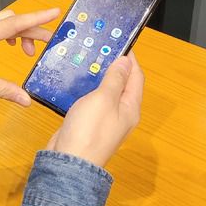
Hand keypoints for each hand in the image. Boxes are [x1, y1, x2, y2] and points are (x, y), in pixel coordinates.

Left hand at [0, 8, 59, 105]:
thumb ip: (3, 90)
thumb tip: (25, 100)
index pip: (17, 23)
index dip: (38, 18)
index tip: (56, 12)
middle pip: (12, 21)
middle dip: (32, 30)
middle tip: (48, 44)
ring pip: (2, 21)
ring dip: (18, 31)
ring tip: (27, 51)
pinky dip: (5, 32)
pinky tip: (5, 45)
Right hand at [46, 52, 143, 167]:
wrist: (70, 162)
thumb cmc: (90, 130)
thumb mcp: (104, 99)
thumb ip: (115, 79)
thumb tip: (125, 62)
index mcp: (130, 107)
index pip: (136, 77)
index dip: (130, 59)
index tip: (119, 42)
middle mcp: (121, 114)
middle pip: (122, 85)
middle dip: (113, 66)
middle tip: (100, 50)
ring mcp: (105, 120)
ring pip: (105, 93)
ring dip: (98, 78)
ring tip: (87, 61)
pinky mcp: (89, 124)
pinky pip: (91, 102)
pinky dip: (86, 90)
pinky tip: (75, 83)